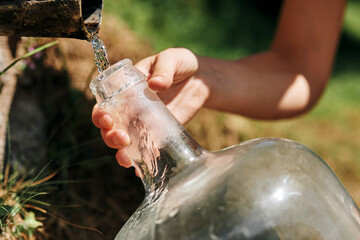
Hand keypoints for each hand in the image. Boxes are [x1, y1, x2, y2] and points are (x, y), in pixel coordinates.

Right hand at [92, 48, 209, 167]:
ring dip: (121, 153)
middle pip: (111, 129)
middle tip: (121, 138)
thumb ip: (164, 69)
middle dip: (110, 137)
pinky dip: (141, 164)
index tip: (107, 119)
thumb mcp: (171, 59)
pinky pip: (147, 151)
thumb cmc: (180, 63)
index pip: (105, 105)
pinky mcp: (160, 135)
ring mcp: (145, 125)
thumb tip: (156, 84)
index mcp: (125, 90)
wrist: (201, 79)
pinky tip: (140, 172)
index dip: (100, 115)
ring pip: (125, 143)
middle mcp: (131, 110)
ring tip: (127, 159)